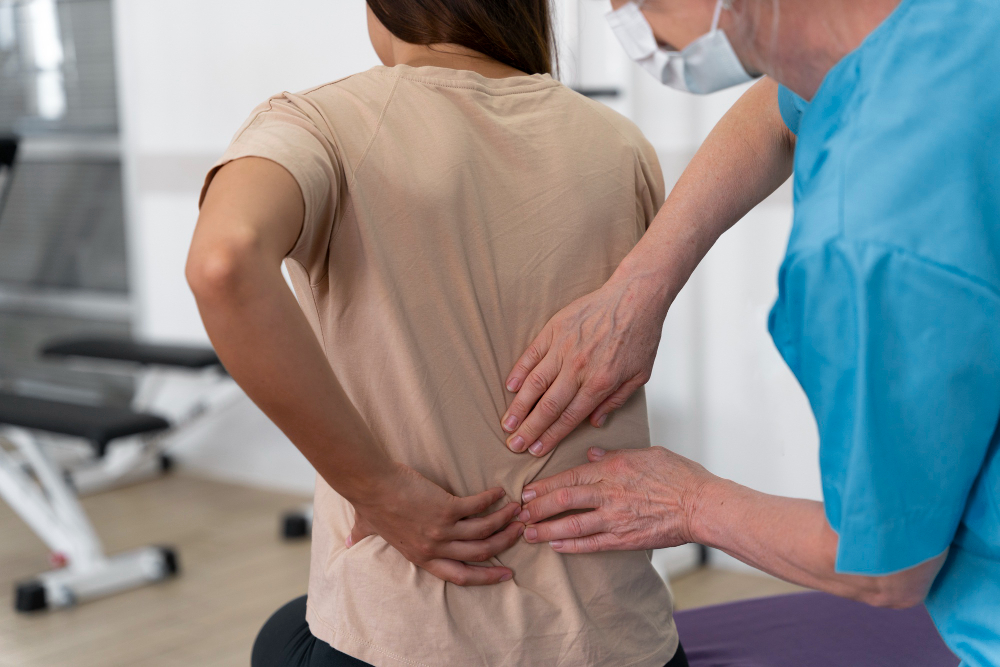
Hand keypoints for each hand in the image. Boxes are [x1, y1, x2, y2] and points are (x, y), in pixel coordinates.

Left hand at [348, 462, 523, 584]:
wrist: (370, 485)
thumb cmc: (368, 504)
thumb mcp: (365, 529)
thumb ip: (363, 537)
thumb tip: (349, 541)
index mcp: (420, 557)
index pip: (459, 576)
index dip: (485, 577)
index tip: (505, 574)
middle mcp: (434, 547)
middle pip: (479, 554)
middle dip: (503, 545)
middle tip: (520, 534)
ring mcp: (441, 528)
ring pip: (483, 531)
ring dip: (504, 522)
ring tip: (517, 511)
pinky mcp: (445, 507)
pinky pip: (477, 507)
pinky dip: (491, 500)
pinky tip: (500, 492)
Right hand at [501, 275, 668, 456]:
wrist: (635, 297)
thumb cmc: (640, 335)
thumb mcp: (639, 376)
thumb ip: (616, 401)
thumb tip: (595, 422)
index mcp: (600, 383)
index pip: (569, 418)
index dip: (550, 437)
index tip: (536, 450)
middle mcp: (579, 368)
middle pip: (548, 406)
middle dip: (529, 429)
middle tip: (514, 446)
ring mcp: (564, 348)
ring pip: (534, 383)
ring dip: (518, 406)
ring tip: (507, 424)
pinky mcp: (555, 329)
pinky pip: (531, 355)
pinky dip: (518, 372)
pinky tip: (509, 387)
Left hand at [516, 447, 713, 552]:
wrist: (702, 505)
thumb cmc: (679, 475)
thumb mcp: (646, 453)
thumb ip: (616, 455)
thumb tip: (592, 455)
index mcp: (613, 469)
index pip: (570, 476)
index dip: (545, 485)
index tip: (528, 491)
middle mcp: (609, 493)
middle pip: (564, 499)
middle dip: (538, 507)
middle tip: (519, 513)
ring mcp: (616, 518)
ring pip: (572, 524)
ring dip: (546, 529)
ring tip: (528, 533)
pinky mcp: (625, 539)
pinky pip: (592, 543)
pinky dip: (571, 545)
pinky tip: (555, 546)